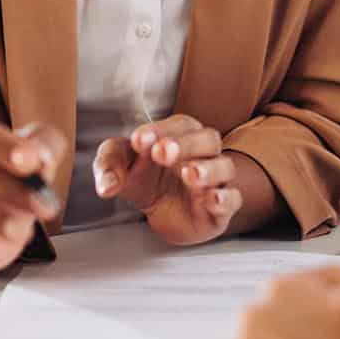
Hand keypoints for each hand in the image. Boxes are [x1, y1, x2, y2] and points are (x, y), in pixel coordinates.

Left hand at [93, 113, 249, 245]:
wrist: (161, 214)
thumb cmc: (146, 180)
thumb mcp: (120, 167)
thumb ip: (109, 167)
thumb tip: (106, 186)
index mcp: (180, 136)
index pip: (179, 124)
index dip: (160, 130)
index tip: (139, 140)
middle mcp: (203, 154)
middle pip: (207, 139)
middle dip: (185, 144)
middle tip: (162, 151)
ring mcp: (215, 181)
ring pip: (224, 167)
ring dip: (208, 169)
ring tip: (189, 174)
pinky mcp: (221, 209)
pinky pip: (233, 199)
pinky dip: (224, 198)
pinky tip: (211, 199)